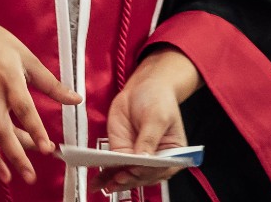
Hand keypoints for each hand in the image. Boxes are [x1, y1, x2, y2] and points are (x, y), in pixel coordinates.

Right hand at [0, 11, 80, 185]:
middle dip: (18, 155)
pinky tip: (3, 170)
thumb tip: (74, 98)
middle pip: (3, 130)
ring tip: (24, 174)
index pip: (24, 108)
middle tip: (32, 174)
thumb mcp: (24, 54)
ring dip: (7, 159)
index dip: (35, 130)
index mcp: (8, 77)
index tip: (47, 147)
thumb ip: (49, 81)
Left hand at [90, 46, 202, 194]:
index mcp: (173, 155)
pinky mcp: (123, 151)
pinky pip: (114, 167)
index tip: (134, 169)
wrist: (144, 86)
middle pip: (142, 175)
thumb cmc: (158, 100)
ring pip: (128, 175)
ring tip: (105, 185)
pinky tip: (98, 182)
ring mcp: (137, 158)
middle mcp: (155, 161)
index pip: (159, 168)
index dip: (146, 171)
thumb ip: (149, 138)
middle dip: (129, 178)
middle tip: (118, 178)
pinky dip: (106, 175)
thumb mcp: (156, 117)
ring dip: (116, 181)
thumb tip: (143, 158)